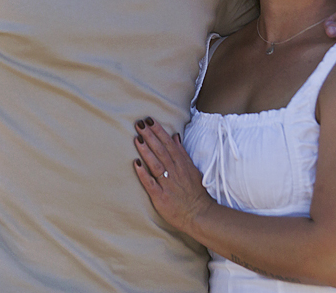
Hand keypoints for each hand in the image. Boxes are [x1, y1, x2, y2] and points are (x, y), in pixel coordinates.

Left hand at [133, 117, 213, 233]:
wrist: (199, 214)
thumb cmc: (194, 192)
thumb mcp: (191, 168)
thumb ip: (182, 152)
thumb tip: (175, 136)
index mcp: (182, 164)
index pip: (169, 144)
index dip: (159, 131)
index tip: (149, 120)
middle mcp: (175, 172)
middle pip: (161, 151)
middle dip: (150, 136)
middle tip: (139, 124)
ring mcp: (168, 184)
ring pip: (156, 164)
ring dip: (146, 151)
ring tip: (137, 138)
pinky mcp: (161, 197)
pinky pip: (151, 183)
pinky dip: (143, 174)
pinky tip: (136, 164)